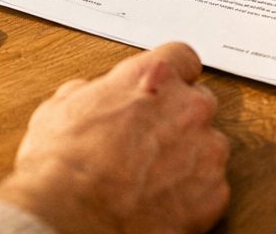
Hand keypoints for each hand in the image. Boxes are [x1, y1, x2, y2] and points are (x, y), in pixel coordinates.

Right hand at [0, 42, 229, 233]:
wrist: (68, 218)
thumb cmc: (61, 166)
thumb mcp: (61, 107)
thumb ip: (93, 92)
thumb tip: (94, 96)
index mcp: (153, 78)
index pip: (182, 58)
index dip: (171, 76)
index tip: (166, 90)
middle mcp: (188, 108)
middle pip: (200, 102)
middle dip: (180, 119)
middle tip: (151, 142)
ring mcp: (206, 151)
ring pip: (209, 146)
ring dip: (189, 157)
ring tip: (153, 179)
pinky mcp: (214, 193)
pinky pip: (211, 187)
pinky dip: (192, 195)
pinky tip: (162, 202)